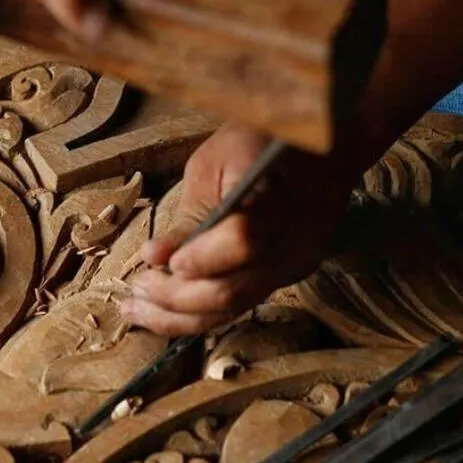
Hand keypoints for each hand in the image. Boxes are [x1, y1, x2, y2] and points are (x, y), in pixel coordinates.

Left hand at [122, 123, 362, 335]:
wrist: (325, 149)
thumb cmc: (260, 145)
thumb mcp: (214, 164)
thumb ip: (189, 216)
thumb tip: (155, 258)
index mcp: (274, 198)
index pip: (242, 241)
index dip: (200, 257)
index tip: (160, 261)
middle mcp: (290, 242)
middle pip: (234, 290)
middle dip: (176, 299)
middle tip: (137, 290)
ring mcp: (293, 265)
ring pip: (235, 309)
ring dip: (182, 317)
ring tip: (139, 309)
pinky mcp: (289, 276)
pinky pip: (243, 303)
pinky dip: (203, 312)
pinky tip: (168, 310)